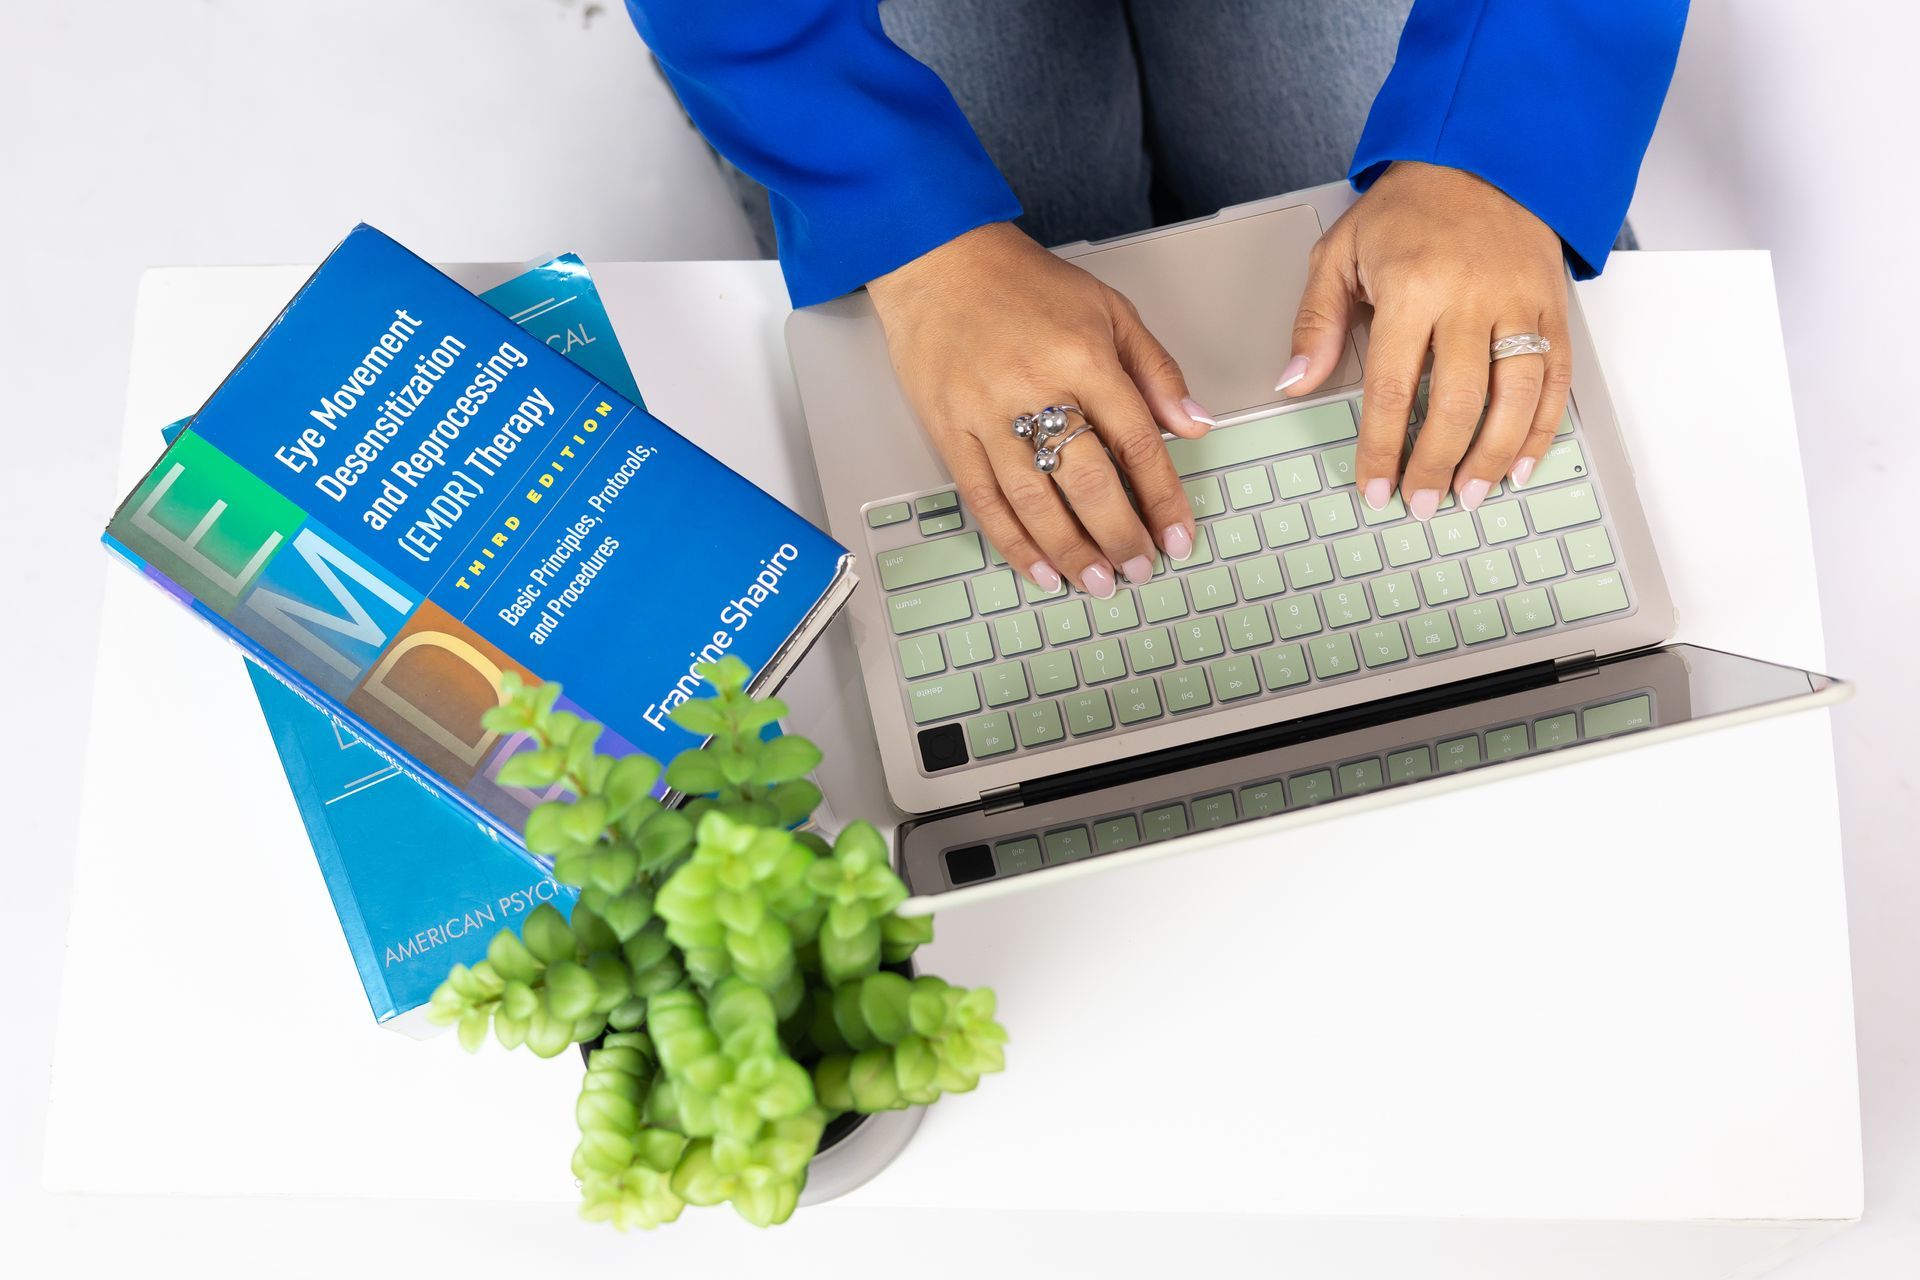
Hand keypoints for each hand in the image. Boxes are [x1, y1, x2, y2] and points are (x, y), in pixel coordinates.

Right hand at [866, 222, 1210, 597]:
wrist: (937, 259)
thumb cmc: (1024, 284)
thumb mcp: (1109, 310)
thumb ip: (1155, 371)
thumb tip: (1194, 426)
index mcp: (1082, 357)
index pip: (1135, 441)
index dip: (1162, 497)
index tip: (1178, 536)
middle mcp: (1034, 388)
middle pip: (1087, 481)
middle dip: (1120, 536)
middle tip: (1141, 570)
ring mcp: (985, 415)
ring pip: (1034, 501)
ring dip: (1071, 551)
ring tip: (1098, 583)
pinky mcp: (947, 431)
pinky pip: (983, 500)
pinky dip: (1013, 542)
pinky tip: (1039, 569)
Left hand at [1283, 161, 1572, 520]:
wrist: (1483, 155)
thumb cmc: (1407, 208)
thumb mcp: (1339, 252)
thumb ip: (1316, 322)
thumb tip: (1294, 384)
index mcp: (1412, 285)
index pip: (1392, 386)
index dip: (1382, 446)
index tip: (1374, 487)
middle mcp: (1471, 296)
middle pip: (1456, 401)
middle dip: (1437, 463)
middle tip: (1423, 504)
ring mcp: (1519, 302)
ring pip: (1515, 396)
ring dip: (1493, 456)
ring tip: (1470, 495)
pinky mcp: (1553, 306)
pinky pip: (1556, 378)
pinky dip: (1542, 428)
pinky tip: (1520, 463)